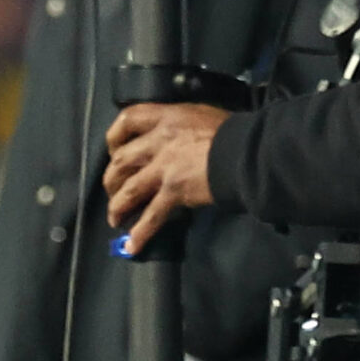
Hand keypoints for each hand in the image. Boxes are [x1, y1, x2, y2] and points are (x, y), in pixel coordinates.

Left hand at [101, 102, 226, 251]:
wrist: (247, 152)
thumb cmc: (232, 131)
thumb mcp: (199, 115)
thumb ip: (179, 125)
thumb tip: (173, 137)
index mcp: (164, 118)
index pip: (126, 120)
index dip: (114, 137)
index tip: (114, 151)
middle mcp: (158, 141)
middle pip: (121, 160)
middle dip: (112, 178)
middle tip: (113, 190)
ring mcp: (164, 168)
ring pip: (129, 189)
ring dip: (118, 206)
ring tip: (115, 219)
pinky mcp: (174, 191)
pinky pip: (152, 215)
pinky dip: (141, 232)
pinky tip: (132, 245)